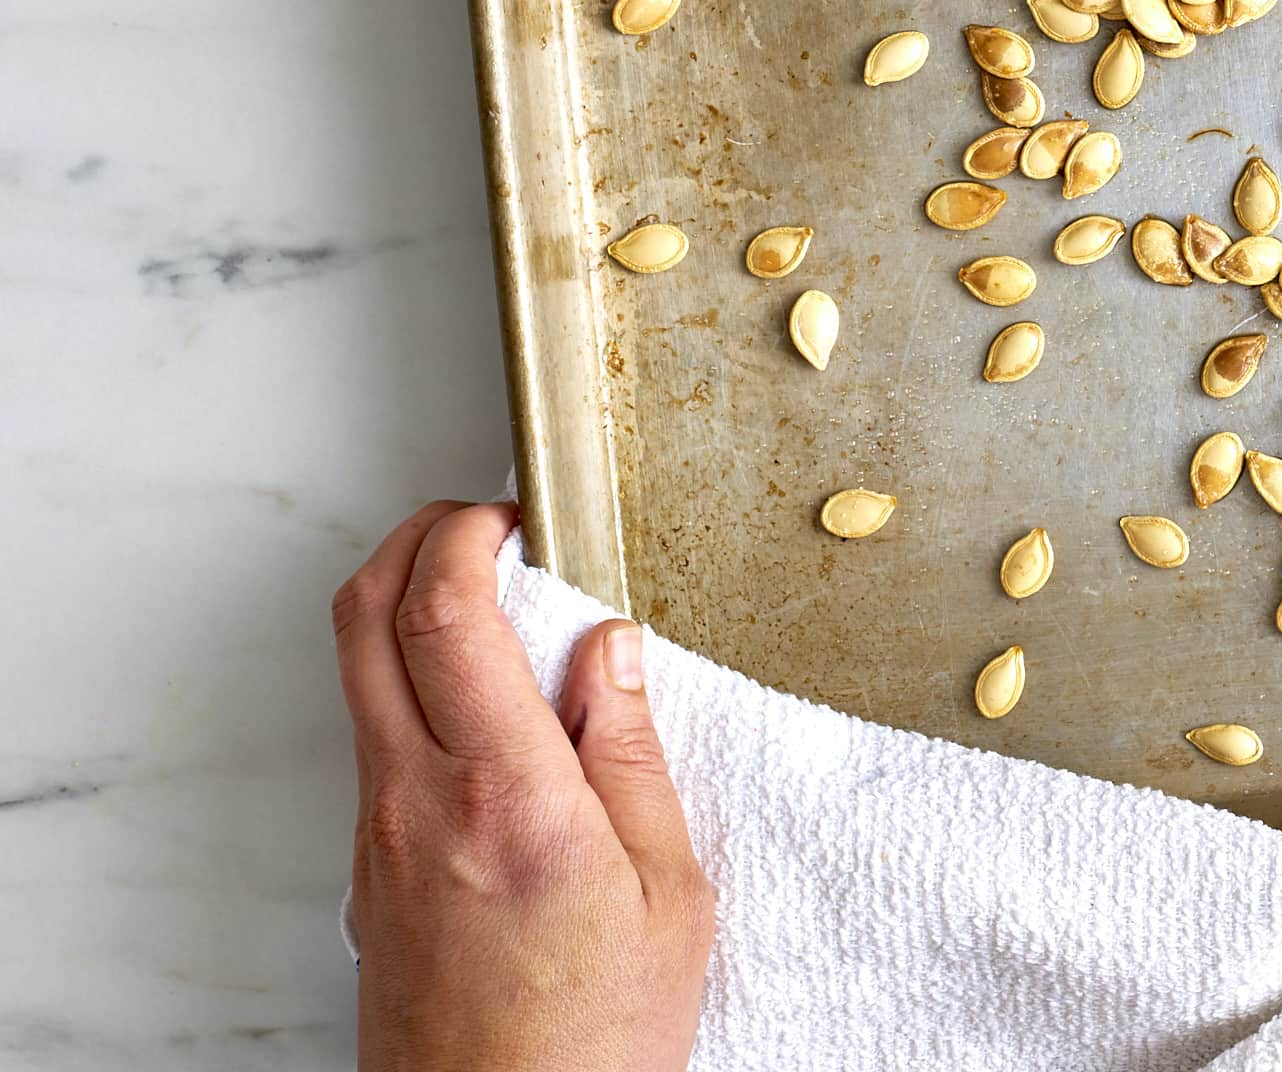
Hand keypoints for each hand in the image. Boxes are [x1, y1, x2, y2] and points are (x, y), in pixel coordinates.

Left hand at [336, 501, 711, 1071]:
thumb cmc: (594, 1042)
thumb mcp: (668, 894)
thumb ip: (633, 757)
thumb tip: (612, 652)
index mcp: (505, 796)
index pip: (443, 615)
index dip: (465, 535)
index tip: (512, 518)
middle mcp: (417, 805)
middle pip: (361, 620)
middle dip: (410, 541)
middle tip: (477, 528)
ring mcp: (379, 840)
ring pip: (358, 679)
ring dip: (409, 614)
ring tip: (499, 617)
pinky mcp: (368, 877)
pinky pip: (378, 744)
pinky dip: (417, 692)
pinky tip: (493, 716)